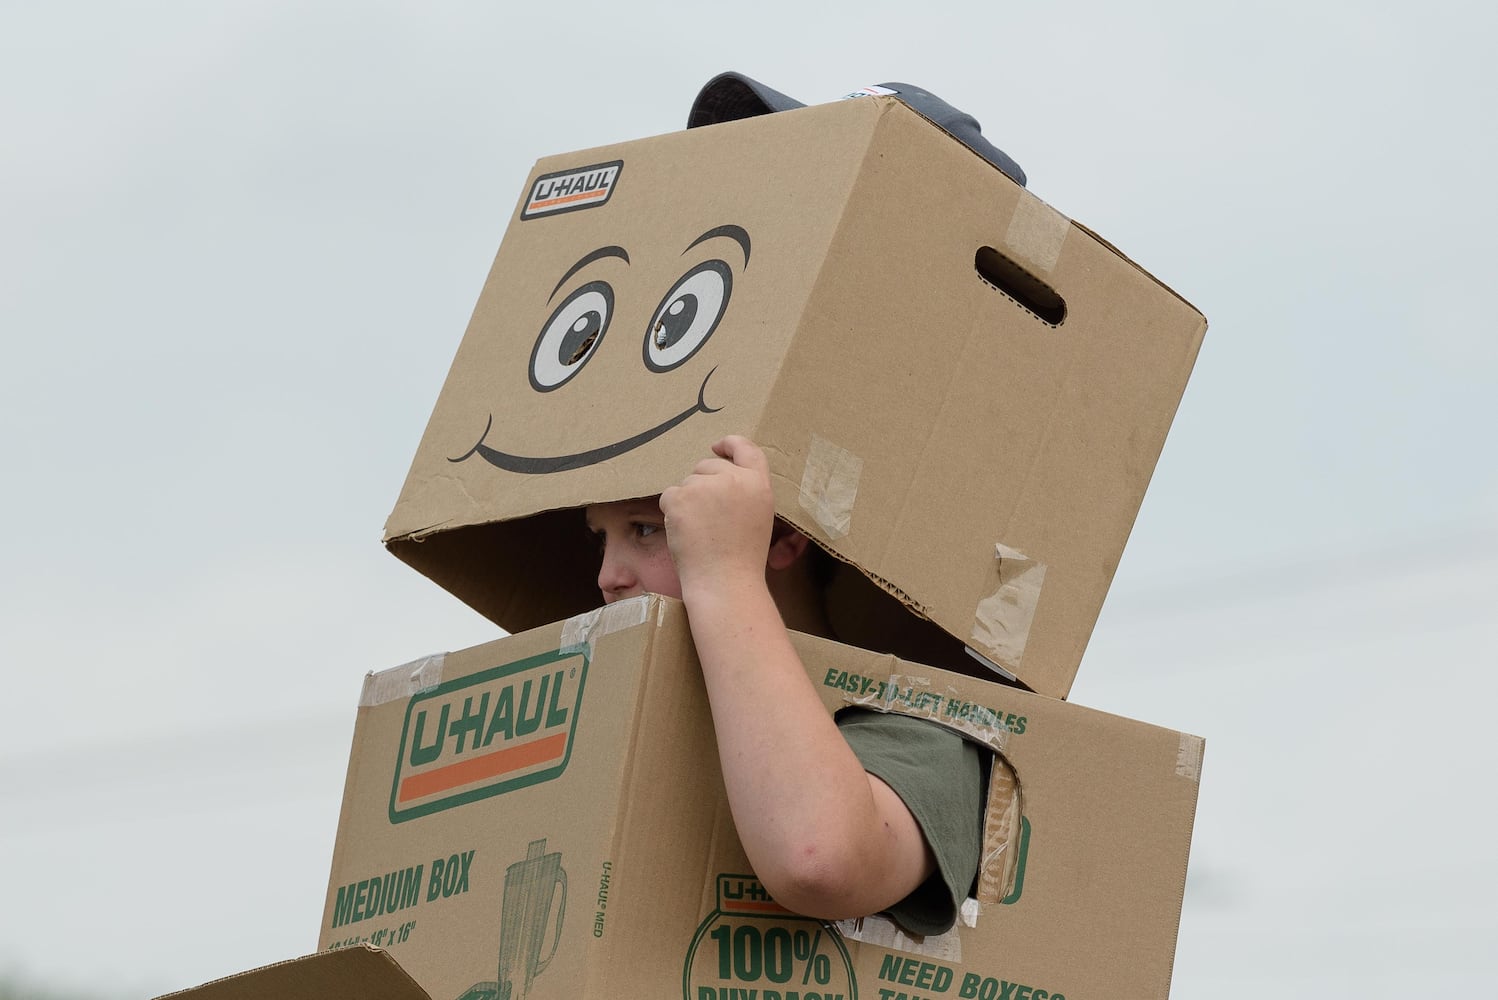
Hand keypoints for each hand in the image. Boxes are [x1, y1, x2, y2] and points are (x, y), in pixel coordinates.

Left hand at [659, 435, 775, 595]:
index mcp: (758, 483)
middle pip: (707, 465)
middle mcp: (733, 478)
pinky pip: (669, 496)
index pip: (746, 448)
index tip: (718, 446)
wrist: (725, 581)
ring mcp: (705, 485)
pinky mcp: (680, 497)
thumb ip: (745, 490)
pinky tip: (686, 533)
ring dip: (687, 502)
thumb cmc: (742, 557)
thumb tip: (719, 471)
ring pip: (686, 483)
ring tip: (701, 531)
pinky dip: (672, 513)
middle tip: (709, 519)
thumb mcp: (759, 516)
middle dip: (702, 484)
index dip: (730, 443)